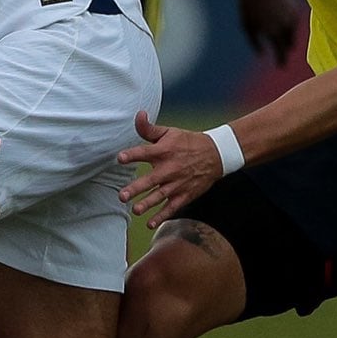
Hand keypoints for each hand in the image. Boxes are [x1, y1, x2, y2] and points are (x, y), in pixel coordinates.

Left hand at [117, 110, 223, 228]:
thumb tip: (138, 114)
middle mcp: (170, 168)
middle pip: (151, 180)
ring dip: (147, 204)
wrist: (216, 155)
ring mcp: (177, 183)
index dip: (132, 155)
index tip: (120, 158)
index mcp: (164, 151)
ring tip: (134, 210)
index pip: (145, 153)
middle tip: (122, 195)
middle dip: (136, 188)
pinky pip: (172, 207)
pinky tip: (151, 222)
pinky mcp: (185, 194)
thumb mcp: (169, 132)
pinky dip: (162, 215)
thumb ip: (149, 128)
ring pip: (160, 196)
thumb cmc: (187, 142)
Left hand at [235, 0, 302, 65]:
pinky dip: (289, 25)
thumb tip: (261, 55)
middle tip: (282, 55)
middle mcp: (286, 26)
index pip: (281, 52)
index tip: (280, 66)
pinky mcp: (295, 7)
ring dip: (287, 38)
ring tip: (282, 40)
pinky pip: (294, 21)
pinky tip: (284, 26)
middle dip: (285, 49)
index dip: (281, 60)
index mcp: (273, 32)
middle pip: (289, 44)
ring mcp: (292, 16)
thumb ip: (254, 42)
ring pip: (293, 33)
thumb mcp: (246, 25)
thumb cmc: (248, 5)